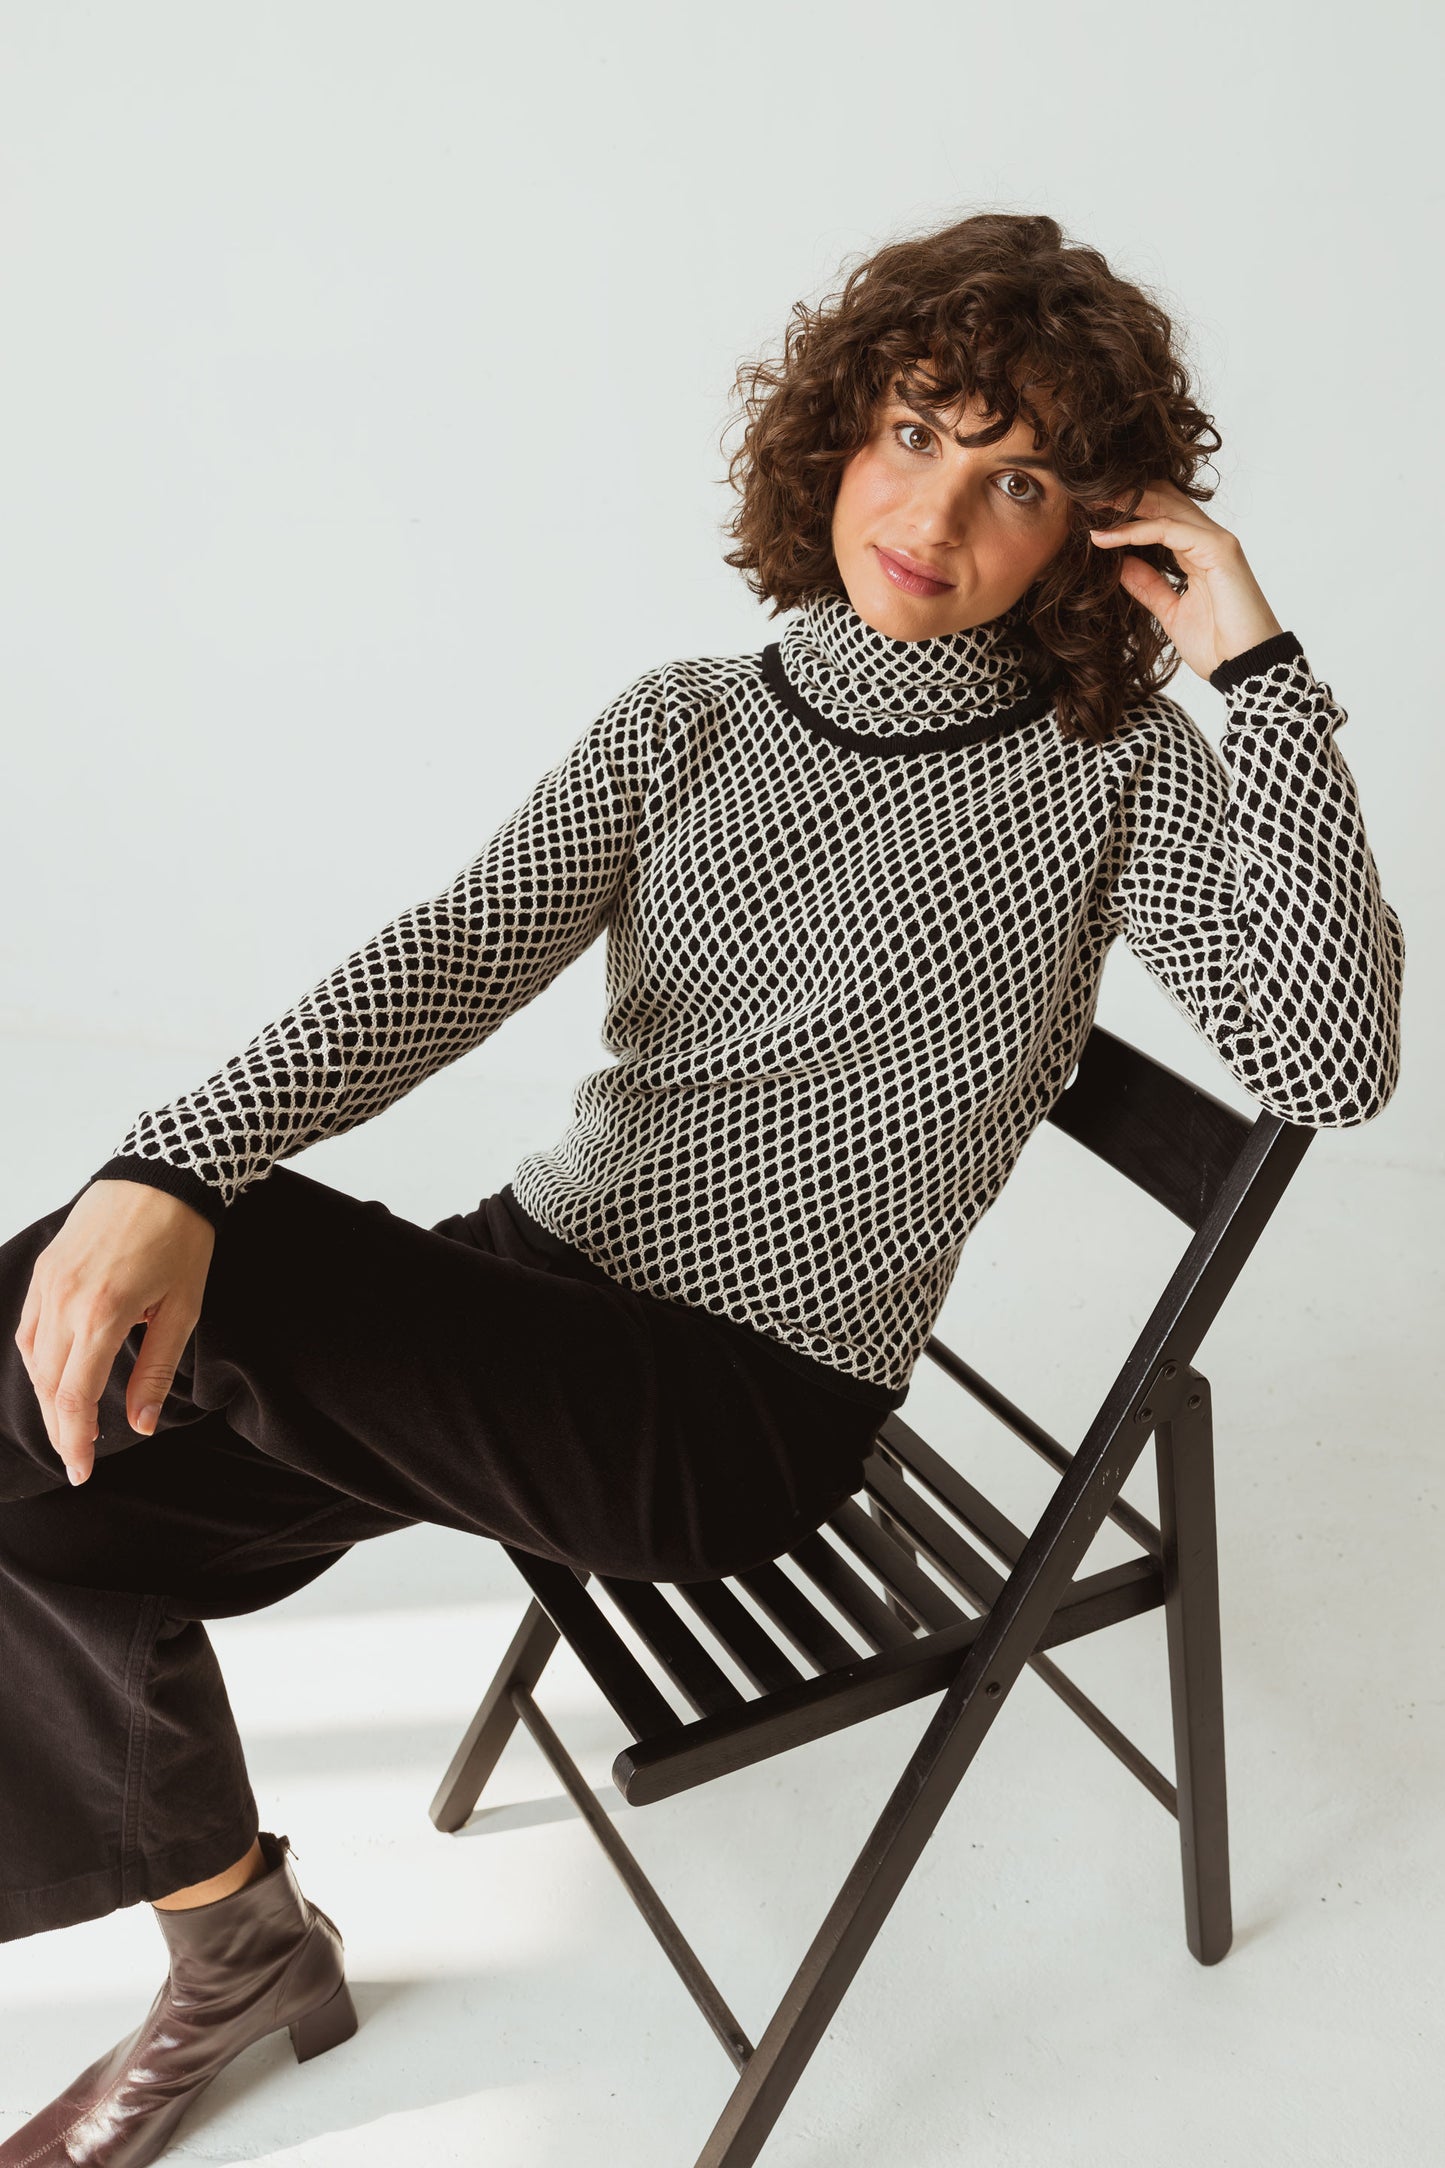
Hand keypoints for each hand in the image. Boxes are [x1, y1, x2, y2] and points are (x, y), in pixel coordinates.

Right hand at [12, 1180, 215, 1485]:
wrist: (163, 1172)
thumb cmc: (182, 1238)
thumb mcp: (183, 1309)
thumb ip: (157, 1371)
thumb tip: (143, 1425)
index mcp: (102, 1313)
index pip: (74, 1396)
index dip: (75, 1440)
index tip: (82, 1471)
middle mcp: (64, 1301)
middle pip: (48, 1384)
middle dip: (60, 1428)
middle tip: (76, 1461)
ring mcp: (48, 1283)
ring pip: (34, 1358)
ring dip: (47, 1397)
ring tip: (69, 1425)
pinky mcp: (45, 1269)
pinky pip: (29, 1327)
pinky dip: (39, 1360)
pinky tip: (53, 1377)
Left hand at [1088, 480, 1284, 681]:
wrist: (1245, 667)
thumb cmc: (1217, 644)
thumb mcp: (1170, 611)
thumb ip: (1149, 585)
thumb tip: (1122, 564)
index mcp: (1199, 551)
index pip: (1160, 516)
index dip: (1127, 510)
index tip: (1090, 517)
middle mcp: (1208, 539)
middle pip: (1163, 500)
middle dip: (1123, 497)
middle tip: (1082, 499)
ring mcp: (1216, 540)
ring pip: (1164, 507)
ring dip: (1124, 505)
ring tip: (1089, 506)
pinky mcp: (1218, 549)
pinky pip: (1169, 529)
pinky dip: (1135, 530)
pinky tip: (1105, 536)